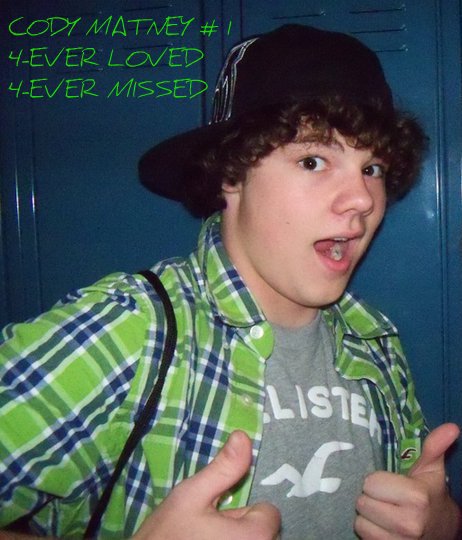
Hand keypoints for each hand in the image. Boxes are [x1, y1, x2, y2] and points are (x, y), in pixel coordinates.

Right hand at [132, 430, 280, 539]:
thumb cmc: (166, 535)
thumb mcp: (191, 495)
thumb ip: (223, 468)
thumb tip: (243, 436)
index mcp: (256, 537)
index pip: (268, 513)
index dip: (242, 511)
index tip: (218, 516)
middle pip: (262, 532)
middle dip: (239, 528)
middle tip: (207, 531)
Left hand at [355, 423, 460, 538]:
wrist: (440, 530)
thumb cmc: (430, 494)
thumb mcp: (431, 470)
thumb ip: (434, 447)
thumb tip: (451, 427)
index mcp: (417, 497)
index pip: (371, 483)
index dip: (377, 481)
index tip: (389, 484)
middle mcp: (409, 523)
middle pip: (362, 502)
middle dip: (371, 497)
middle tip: (385, 498)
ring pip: (360, 521)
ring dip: (368, 515)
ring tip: (383, 512)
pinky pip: (362, 536)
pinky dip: (369, 530)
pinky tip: (382, 526)